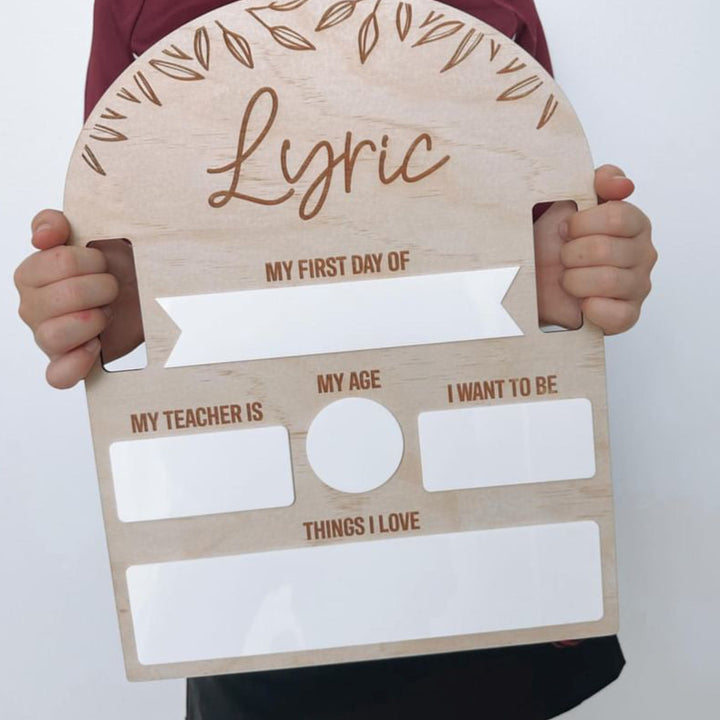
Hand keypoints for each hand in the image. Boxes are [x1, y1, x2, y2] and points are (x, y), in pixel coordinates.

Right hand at [14, 210, 141, 387]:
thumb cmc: (102, 274)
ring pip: (54, 335)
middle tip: (112, 290)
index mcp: (32, 275)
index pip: (59, 261)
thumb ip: (54, 224)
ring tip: (106, 315)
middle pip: (66, 296)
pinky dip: (77, 363)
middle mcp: (32, 308)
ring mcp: (45, 338)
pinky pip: (57, 375)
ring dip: (93, 322)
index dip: (92, 261)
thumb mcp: (82, 238)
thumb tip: (44, 235)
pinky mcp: (61, 365)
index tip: (103, 263)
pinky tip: (95, 346)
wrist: (126, 302)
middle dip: (101, 289)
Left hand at [535, 165, 656, 333]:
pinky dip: (593, 309)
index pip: (618, 217)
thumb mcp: (568, 201)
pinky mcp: (627, 316)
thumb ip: (598, 182)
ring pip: (607, 281)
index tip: (565, 230)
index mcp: (634, 223)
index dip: (581, 224)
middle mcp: (642, 254)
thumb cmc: (555, 243)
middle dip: (571, 254)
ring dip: (574, 281)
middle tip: (563, 258)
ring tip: (567, 279)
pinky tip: (581, 303)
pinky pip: (618, 315)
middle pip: (606, 250)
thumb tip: (623, 184)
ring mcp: (637, 286)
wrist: (538, 281)